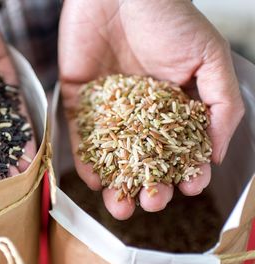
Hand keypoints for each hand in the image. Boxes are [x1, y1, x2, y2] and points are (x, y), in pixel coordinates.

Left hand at [59, 0, 243, 218]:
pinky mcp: (81, 97)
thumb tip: (215, 154)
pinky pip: (81, 134)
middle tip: (151, 203)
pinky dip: (85, 159)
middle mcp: (140, 110)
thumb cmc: (170, 19)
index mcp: (172, 104)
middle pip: (143, 158)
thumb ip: (221, 107)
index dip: (185, 171)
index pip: (179, 148)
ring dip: (116, 183)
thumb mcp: (210, 60)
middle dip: (149, 185)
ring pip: (111, 154)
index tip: (187, 188)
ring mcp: (109, 106)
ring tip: (120, 206)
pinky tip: (94, 180)